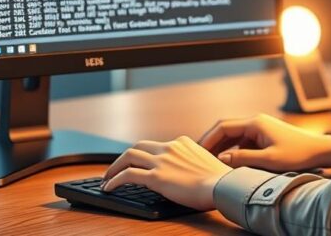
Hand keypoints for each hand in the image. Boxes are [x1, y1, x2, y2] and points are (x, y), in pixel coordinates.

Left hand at [101, 135, 231, 210]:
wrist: (223, 185)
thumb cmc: (220, 180)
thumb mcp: (206, 163)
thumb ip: (193, 163)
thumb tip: (190, 174)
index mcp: (182, 143)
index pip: (158, 145)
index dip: (145, 155)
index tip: (139, 163)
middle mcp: (169, 147)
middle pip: (138, 146)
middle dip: (124, 157)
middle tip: (115, 168)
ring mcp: (161, 161)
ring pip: (128, 156)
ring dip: (114, 167)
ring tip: (107, 178)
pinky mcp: (156, 176)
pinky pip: (127, 175)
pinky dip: (115, 180)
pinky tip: (109, 187)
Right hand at [199, 113, 330, 172]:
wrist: (319, 150)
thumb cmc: (297, 154)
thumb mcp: (269, 160)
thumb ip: (244, 159)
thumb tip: (222, 158)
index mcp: (255, 123)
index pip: (223, 127)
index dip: (208, 139)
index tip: (198, 151)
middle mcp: (256, 121)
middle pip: (226, 129)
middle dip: (212, 141)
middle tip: (200, 155)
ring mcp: (260, 127)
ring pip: (234, 135)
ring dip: (223, 146)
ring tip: (211, 160)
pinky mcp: (265, 134)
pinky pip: (243, 140)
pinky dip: (234, 149)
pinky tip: (230, 161)